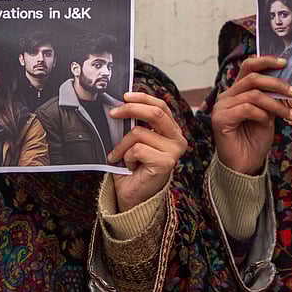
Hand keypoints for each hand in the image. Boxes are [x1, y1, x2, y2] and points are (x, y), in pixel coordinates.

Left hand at [107, 92, 189, 211]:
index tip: (125, 96)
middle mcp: (177, 139)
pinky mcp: (165, 163)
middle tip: (113, 113)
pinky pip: (137, 149)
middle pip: (155, 113)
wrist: (133, 195)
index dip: (143, 98)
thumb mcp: (135, 140)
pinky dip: (126, 157)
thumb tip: (121, 104)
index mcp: (172, 131)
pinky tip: (130, 166)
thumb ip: (136, 123)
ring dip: (122, 145)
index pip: (161, 106)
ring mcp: (173, 151)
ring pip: (139, 133)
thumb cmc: (134, 167)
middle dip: (131, 109)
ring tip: (121, 156)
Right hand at [209, 55, 291, 174]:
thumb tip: (287, 84)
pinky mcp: (220, 119)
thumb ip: (271, 98)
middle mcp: (227, 96)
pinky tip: (267, 124)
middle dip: (277, 83)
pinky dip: (262, 115)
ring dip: (275, 104)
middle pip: (252, 77)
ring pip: (253, 95)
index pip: (248, 67)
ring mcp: (221, 106)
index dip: (266, 61)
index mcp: (237, 91)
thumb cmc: (255, 140)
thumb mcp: (268, 114)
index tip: (285, 63)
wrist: (245, 166)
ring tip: (289, 114)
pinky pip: (247, 109)